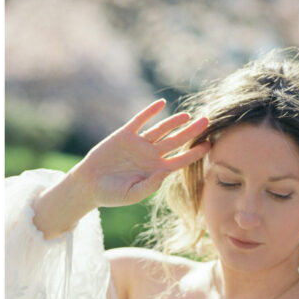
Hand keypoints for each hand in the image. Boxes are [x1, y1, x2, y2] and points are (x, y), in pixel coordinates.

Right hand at [71, 99, 210, 207]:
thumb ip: (150, 186)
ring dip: (174, 121)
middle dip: (192, 132)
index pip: (181, 159)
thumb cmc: (112, 194)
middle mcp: (151, 155)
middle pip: (176, 141)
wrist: (88, 185)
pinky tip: (161, 103)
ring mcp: (139, 144)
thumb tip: (164, 173)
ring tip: (188, 115)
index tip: (210, 144)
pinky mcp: (124, 135)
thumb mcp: (132, 194)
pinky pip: (140, 120)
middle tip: (207, 121)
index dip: (196, 152)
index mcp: (157, 170)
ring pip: (161, 130)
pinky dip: (150, 112)